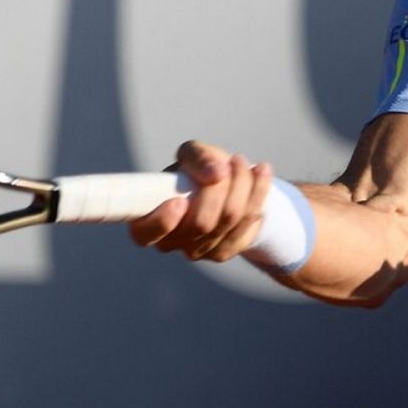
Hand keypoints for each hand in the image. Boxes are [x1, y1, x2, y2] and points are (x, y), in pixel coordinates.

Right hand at [128, 140, 273, 261]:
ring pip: (229, 221)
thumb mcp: (192, 154)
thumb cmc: (198, 169)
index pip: (145, 232)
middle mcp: (169, 241)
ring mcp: (196, 251)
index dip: (162, 222)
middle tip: (231, 161)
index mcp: (147, 219)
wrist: (225, 184)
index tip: (179, 203)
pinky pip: (248, 226)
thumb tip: (217, 173)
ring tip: (243, 161)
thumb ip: (197, 158)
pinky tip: (261, 175)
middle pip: (201, 222)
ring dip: (243, 186)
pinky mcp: (222, 252)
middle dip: (221, 188)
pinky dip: (258, 195)